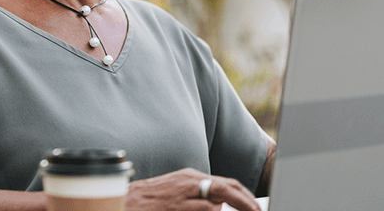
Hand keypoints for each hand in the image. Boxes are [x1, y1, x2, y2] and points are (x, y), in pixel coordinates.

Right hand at [125, 168, 260, 210]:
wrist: (126, 202)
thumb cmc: (151, 199)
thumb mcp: (176, 189)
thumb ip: (198, 192)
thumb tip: (218, 204)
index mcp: (191, 176)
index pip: (228, 184)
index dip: (247, 197)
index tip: (258, 209)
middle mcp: (189, 182)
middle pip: (229, 189)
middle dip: (248, 204)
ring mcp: (183, 196)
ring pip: (216, 205)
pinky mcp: (177, 208)